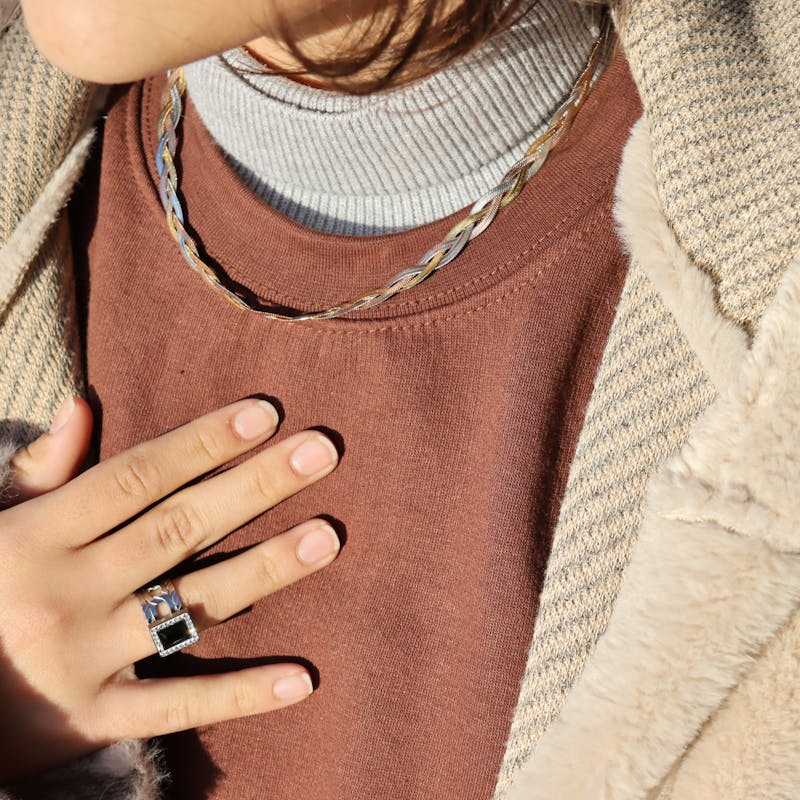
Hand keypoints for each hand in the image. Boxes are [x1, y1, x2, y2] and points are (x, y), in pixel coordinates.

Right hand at [0, 395, 340, 781]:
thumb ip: (39, 472)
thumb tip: (83, 403)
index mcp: (37, 536)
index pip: (138, 476)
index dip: (204, 442)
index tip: (265, 414)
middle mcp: (67, 591)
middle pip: (180, 527)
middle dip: (255, 486)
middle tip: (321, 452)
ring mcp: (84, 658)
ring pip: (192, 605)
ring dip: (267, 570)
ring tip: (327, 537)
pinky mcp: (94, 720)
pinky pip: (177, 706)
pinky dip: (241, 695)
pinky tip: (302, 679)